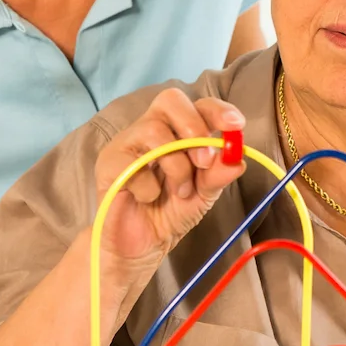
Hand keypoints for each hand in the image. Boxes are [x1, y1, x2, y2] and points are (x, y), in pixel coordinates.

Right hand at [95, 89, 245, 269]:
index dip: (217, 109)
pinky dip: (149, 187)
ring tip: (179, 191)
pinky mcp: (108, 162)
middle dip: (194, 127)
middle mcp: (152, 128)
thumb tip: (238, 160)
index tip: (235, 125)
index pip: (198, 105)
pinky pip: (132, 162)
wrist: (140, 245)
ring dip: (176, 166)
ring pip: (154, 132)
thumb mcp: (203, 195)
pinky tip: (147, 198)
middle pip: (170, 100)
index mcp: (179, 131)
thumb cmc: (170, 212)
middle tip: (204, 163)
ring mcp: (127, 142)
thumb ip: (218, 176)